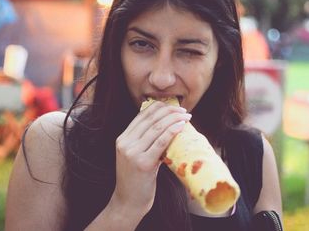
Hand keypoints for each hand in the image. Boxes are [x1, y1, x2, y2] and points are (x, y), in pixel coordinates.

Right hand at [110, 101, 190, 216]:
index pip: (141, 116)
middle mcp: (125, 143)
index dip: (159, 107)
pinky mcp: (143, 163)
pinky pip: (161, 142)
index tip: (172, 106)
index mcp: (122, 139)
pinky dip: (172, 131)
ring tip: (186, 116)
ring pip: (157, 128)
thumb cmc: (137, 179)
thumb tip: (168, 125)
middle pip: (150, 119)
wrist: (128, 202)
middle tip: (183, 110)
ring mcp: (133, 153)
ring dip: (174, 119)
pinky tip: (181, 126)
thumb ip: (146, 141)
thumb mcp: (136, 156)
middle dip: (169, 111)